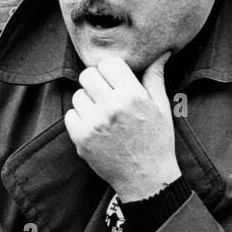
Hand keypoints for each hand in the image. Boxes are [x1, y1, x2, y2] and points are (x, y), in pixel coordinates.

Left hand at [64, 53, 180, 200]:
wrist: (145, 177)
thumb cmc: (156, 141)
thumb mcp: (162, 107)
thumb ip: (155, 78)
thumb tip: (160, 53)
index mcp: (133, 96)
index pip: (108, 63)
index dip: (111, 70)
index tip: (115, 79)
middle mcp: (111, 107)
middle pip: (88, 75)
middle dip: (96, 81)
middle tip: (105, 94)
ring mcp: (93, 123)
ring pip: (77, 95)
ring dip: (87, 100)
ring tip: (102, 113)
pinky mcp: (80, 137)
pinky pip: (70, 115)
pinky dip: (79, 118)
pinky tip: (94, 126)